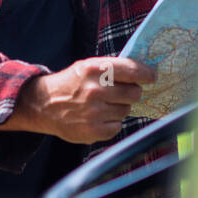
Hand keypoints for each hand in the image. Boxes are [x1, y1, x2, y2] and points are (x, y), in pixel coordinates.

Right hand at [12, 57, 156, 143]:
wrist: (44, 104)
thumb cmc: (72, 83)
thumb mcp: (88, 66)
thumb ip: (112, 68)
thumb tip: (143, 73)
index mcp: (95, 69)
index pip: (132, 70)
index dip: (147, 74)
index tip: (153, 76)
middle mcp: (95, 90)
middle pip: (134, 93)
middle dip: (132, 92)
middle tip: (122, 92)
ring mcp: (94, 112)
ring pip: (126, 110)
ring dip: (120, 107)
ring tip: (104, 104)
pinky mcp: (92, 131)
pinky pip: (117, 126)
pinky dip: (111, 123)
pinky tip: (99, 117)